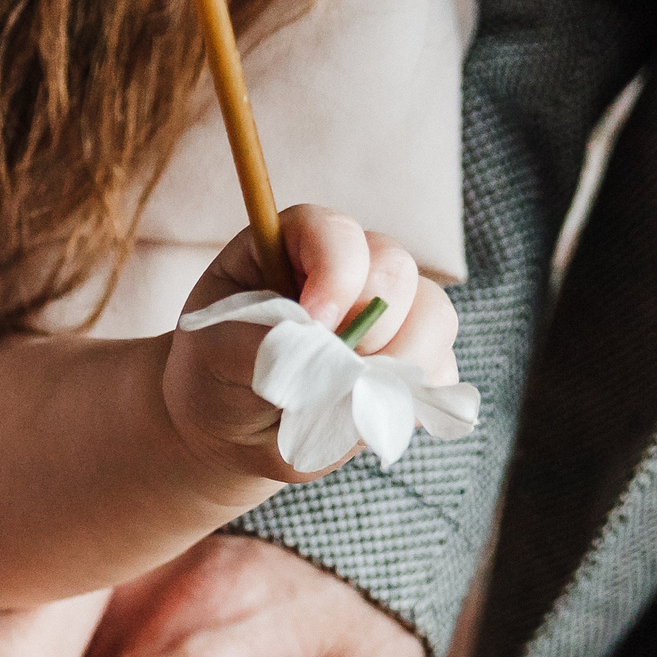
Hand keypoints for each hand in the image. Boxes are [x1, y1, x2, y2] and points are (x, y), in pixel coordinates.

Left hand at [167, 204, 458, 482]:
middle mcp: (352, 268)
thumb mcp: (215, 355)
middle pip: (396, 267)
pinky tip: (368, 411)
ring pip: (434, 315)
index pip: (333, 230)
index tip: (313, 324)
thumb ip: (261, 344)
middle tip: (327, 368)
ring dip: (397, 363)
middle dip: (368, 324)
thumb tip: (325, 354)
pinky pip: (441, 369)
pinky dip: (413, 397)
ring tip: (345, 396)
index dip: (334, 274)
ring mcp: (392, 312)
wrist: (231, 426)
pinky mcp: (413, 360)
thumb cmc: (217, 375)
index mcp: (294, 246)